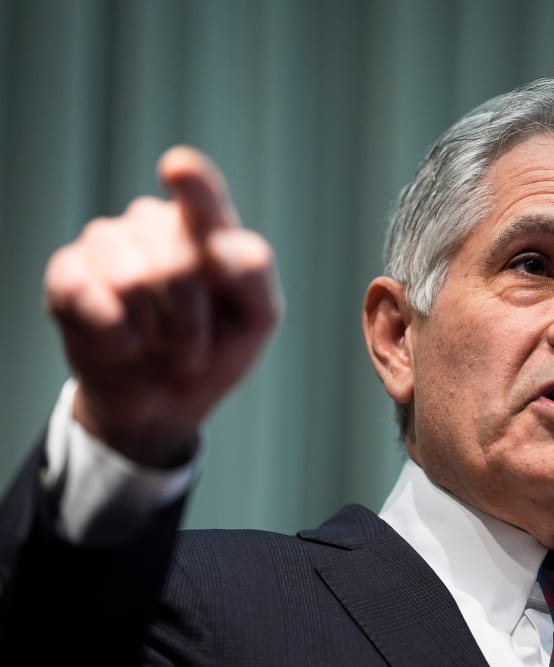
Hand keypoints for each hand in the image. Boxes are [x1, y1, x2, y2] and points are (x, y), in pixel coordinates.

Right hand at [44, 147, 281, 467]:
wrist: (166, 399)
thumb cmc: (218, 347)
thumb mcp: (256, 317)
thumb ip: (254, 274)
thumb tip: (223, 245)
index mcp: (205, 225)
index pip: (199, 192)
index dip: (191, 183)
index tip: (177, 168)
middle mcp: (153, 223)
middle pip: (178, 261)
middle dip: (192, 321)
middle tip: (193, 347)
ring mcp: (106, 243)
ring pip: (131, 280)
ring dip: (156, 333)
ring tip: (159, 345)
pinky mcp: (67, 274)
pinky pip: (83, 293)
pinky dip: (114, 335)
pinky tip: (126, 346)